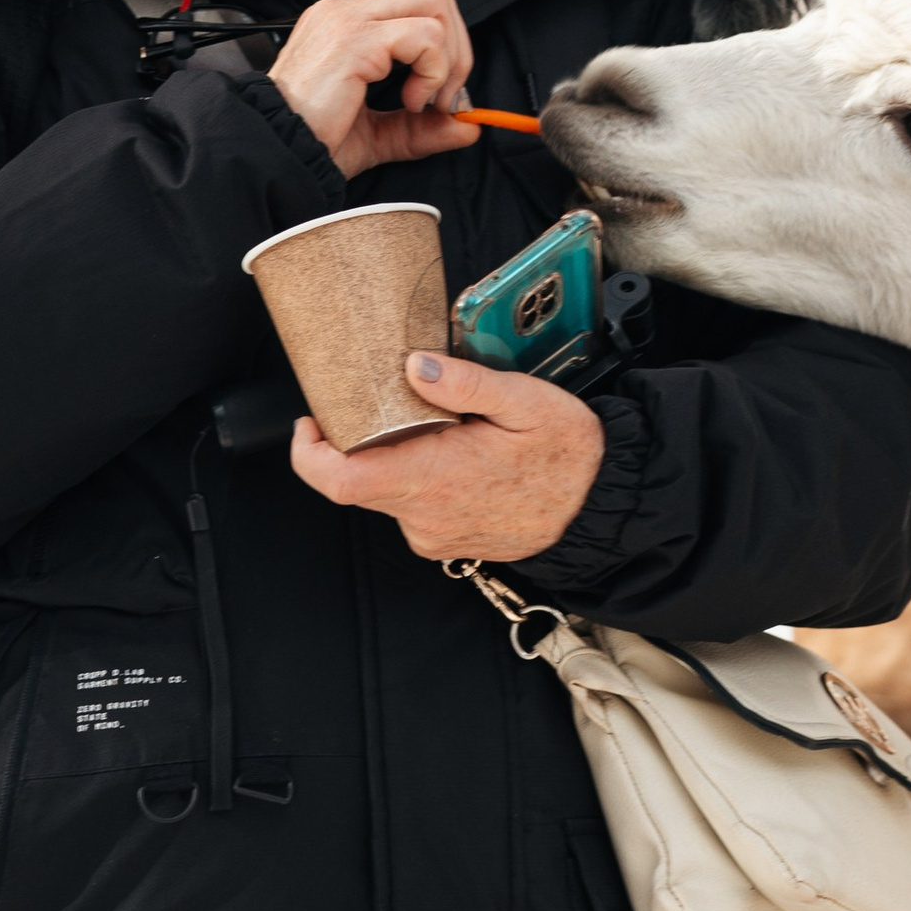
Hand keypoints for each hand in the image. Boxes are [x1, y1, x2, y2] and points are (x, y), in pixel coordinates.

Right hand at [267, 0, 484, 179]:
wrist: (275, 156)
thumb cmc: (312, 142)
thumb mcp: (378, 135)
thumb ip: (421, 128)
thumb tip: (469, 127)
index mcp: (347, 24)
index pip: (418, 7)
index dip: (445, 49)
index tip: (438, 99)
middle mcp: (345, 12)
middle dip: (458, 49)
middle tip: (443, 98)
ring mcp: (348, 20)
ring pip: (435, 8)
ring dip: (447, 62)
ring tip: (420, 102)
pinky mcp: (354, 39)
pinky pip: (425, 36)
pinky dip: (433, 72)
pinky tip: (409, 102)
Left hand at [291, 354, 605, 562]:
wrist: (600, 509)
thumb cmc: (569, 456)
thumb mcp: (527, 402)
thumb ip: (467, 383)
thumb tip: (415, 367)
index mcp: (434, 477)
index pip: (341, 480)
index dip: (310, 453)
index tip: (310, 422)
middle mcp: (425, 515)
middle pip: (359, 481)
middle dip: (364, 440)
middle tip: (390, 403)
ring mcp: (433, 535)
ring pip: (388, 493)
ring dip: (400, 459)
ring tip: (442, 430)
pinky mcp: (445, 543)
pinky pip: (413, 508)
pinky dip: (422, 479)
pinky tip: (456, 457)